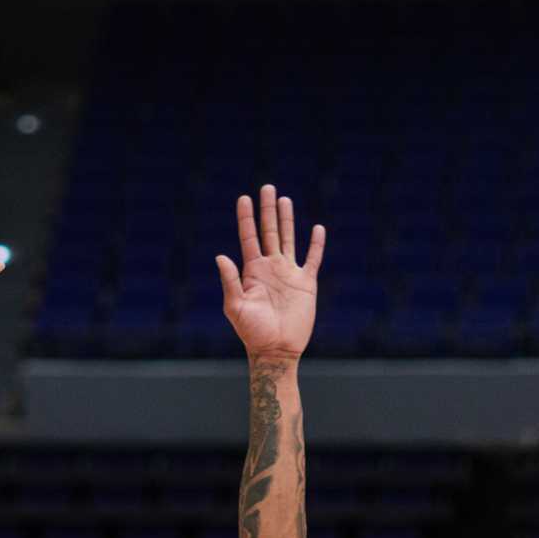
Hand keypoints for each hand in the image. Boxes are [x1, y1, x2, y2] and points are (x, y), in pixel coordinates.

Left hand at [214, 185, 324, 360]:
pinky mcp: (306, 283)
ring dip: (287, 219)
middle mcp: (270, 267)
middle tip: (267, 187)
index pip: (249, 237)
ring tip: (284, 199)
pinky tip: (317, 229)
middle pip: (269, 231)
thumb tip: (221, 255)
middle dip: (267, 210)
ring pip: (289, 239)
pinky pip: (312, 259)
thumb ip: (229, 281)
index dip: (246, 217)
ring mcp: (289, 273)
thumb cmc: (252, 332)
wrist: (276, 350)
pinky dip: (316, 244)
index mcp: (252, 270)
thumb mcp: (235, 307)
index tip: (244, 198)